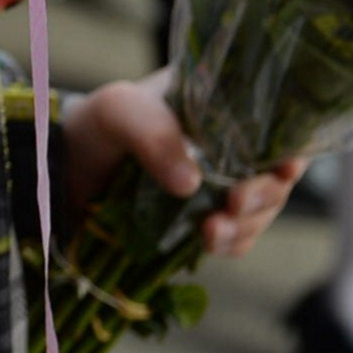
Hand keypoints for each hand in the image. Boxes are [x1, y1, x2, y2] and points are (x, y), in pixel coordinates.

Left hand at [63, 73, 306, 255]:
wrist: (60, 170)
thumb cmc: (95, 126)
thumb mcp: (117, 110)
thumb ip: (152, 133)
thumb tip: (192, 183)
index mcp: (220, 108)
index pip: (278, 126)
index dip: (292, 148)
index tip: (283, 168)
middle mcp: (229, 149)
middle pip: (276, 176)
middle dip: (266, 195)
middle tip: (235, 203)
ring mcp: (219, 188)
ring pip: (261, 211)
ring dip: (247, 224)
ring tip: (212, 230)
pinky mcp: (203, 221)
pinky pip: (235, 238)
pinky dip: (230, 243)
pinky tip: (209, 240)